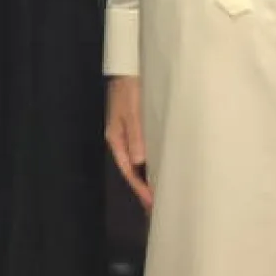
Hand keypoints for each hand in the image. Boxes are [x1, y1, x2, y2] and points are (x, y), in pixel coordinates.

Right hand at [105, 74, 152, 211]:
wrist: (128, 68)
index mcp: (116, 139)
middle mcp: (120, 140)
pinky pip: (141, 152)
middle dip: (142, 188)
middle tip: (156, 207)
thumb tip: (139, 163)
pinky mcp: (135, 127)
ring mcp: (127, 134)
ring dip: (146, 177)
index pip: (128, 170)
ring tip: (159, 193)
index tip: (151, 204)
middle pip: (130, 170)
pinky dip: (149, 164)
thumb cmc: (130, 90)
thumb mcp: (133, 112)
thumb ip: (136, 135)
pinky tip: (158, 169)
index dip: (139, 188)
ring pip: (136, 162)